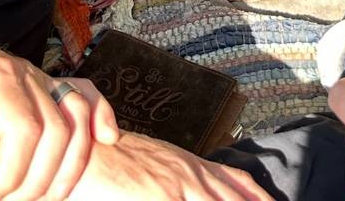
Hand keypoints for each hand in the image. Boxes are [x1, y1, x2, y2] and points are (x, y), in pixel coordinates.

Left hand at [0, 32, 118, 200]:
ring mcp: (40, 81)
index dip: (12, 173)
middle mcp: (27, 75)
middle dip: (38, 180)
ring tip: (43, 199)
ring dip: (68, 166)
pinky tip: (105, 140)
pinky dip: (101, 117)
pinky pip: (86, 96)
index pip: (25, 130)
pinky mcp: (46, 89)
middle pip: (57, 131)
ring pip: (77, 119)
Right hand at [71, 127, 273, 199]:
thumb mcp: (156, 164)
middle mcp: (190, 173)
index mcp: (190, 164)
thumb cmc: (115, 159)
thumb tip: (194, 192)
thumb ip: (181, 179)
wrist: (85, 148)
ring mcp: (178, 186)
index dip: (259, 197)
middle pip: (235, 198)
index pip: (237, 182)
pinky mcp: (162, 197)